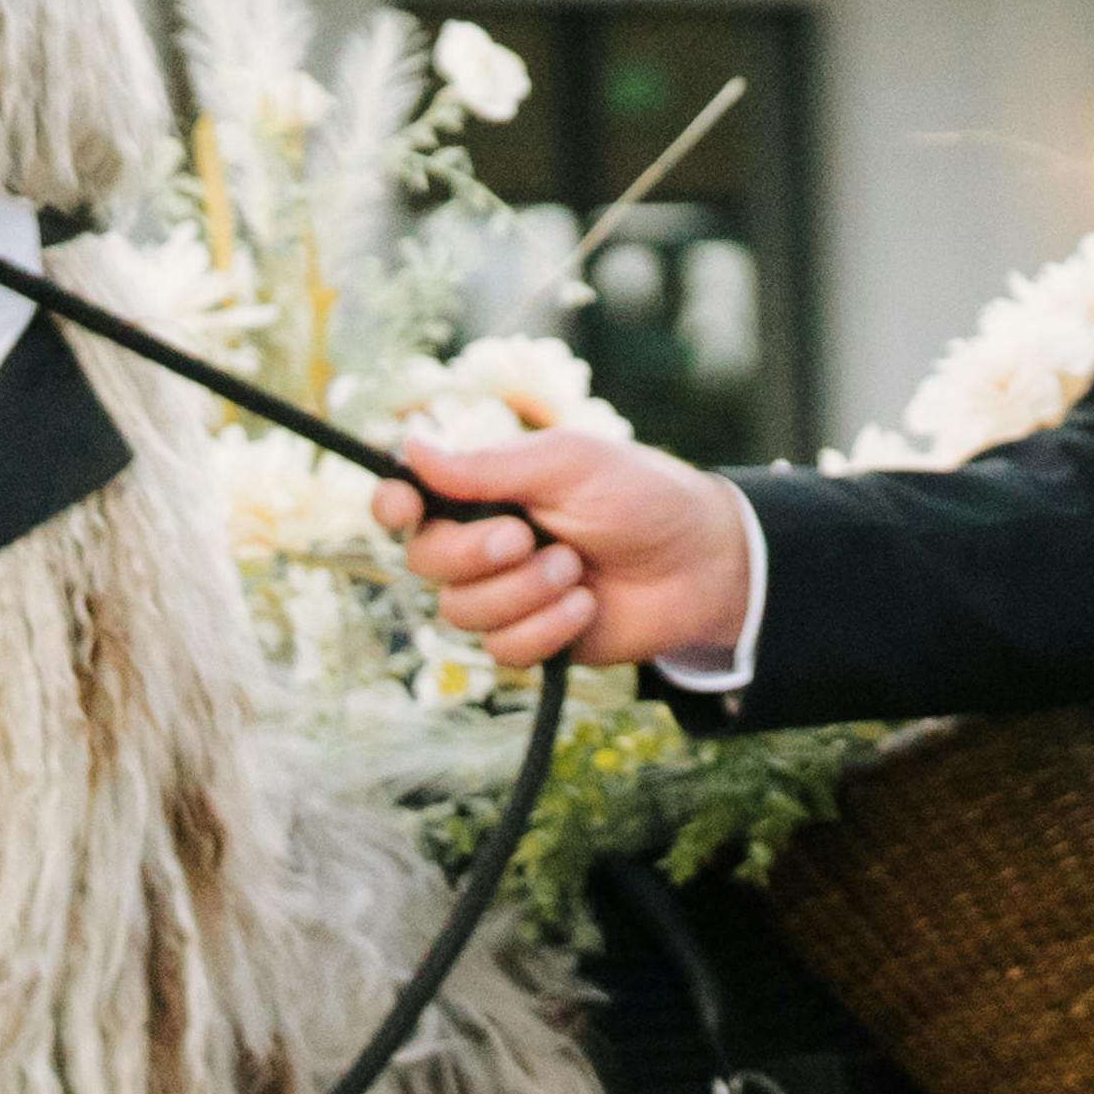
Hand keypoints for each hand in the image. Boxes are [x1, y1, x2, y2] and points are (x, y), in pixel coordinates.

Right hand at [372, 424, 749, 672]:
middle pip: (424, 561)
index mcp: (483, 492)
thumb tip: (410, 443)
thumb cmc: (640, 497)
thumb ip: (489, 465)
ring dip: (521, 593)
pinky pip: (503, 650)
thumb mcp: (569, 464)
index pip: (407, 501)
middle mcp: (482, 545)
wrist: (702, 563)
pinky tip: (585, 607)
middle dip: (473, 554)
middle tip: (526, 538)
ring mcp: (505, 595)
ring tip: (574, 571)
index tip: (403, 508)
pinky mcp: (533, 639)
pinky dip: (547, 629)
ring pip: (460, 612)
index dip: (391, 506)